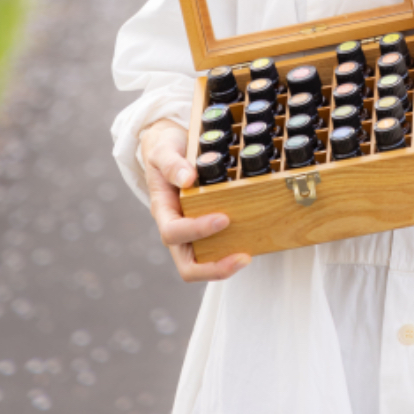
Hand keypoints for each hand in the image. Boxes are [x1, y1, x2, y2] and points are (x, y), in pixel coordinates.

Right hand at [139, 119, 250, 282]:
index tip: (223, 219)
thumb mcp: (164, 151)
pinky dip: (230, 250)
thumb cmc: (166, 149)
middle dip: (213, 267)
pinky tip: (250, 241)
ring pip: (202, 262)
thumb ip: (172, 164)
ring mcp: (191, 231)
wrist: (170, 146)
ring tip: (248, 256)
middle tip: (242, 257)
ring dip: (223, 265)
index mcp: (163, 210)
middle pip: (187, 265)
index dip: (197, 231)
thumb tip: (188, 179)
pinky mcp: (206, 227)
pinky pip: (215, 248)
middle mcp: (176, 226)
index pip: (174, 233)